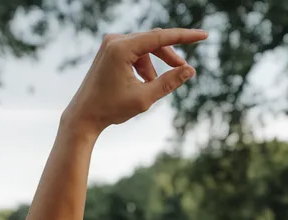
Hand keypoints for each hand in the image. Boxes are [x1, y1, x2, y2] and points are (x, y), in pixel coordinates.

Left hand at [62, 28, 207, 133]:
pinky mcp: (110, 50)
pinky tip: (143, 83)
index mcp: (121, 48)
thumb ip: (169, 82)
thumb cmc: (111, 108)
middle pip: (153, 41)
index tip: (203, 35)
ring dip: (155, 65)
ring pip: (145, 48)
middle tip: (183, 69)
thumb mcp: (145, 98)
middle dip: (169, 55)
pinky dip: (144, 66)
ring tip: (153, 85)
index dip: (184, 36)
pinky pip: (135, 52)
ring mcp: (110, 44)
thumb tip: (190, 70)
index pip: (160, 37)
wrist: (83, 116)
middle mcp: (114, 40)